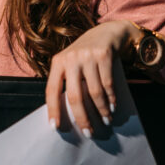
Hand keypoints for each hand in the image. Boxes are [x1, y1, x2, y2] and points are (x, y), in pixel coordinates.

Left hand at [44, 20, 146, 136]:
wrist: (107, 32)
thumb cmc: (86, 54)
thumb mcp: (71, 62)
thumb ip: (67, 81)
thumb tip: (67, 113)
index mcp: (58, 62)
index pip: (51, 90)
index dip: (53, 109)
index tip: (55, 127)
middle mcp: (71, 58)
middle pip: (74, 95)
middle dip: (82, 117)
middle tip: (88, 132)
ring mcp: (87, 56)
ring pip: (94, 92)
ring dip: (101, 110)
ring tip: (105, 121)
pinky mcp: (104, 55)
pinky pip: (107, 83)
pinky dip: (111, 98)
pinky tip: (112, 107)